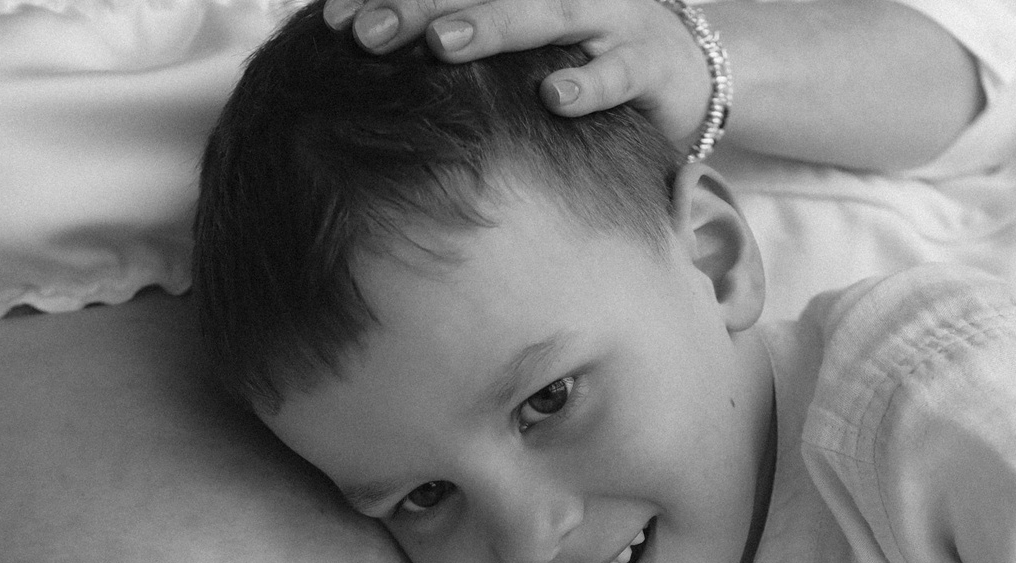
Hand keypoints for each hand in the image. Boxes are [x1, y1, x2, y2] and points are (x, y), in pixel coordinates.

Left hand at [323, 0, 713, 149]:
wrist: (683, 71)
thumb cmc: (579, 58)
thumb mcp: (520, 38)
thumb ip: (458, 34)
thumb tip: (373, 42)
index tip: (332, 19)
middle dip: (421, 6)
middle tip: (367, 32)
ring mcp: (609, 19)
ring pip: (546, 15)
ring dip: (494, 25)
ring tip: (444, 43)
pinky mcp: (650, 63)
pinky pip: (619, 74)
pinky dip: (590, 85)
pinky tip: (554, 100)